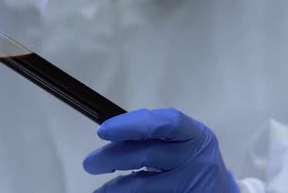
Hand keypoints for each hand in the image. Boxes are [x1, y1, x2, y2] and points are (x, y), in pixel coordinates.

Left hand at [83, 108, 238, 191]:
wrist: (219, 191)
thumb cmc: (188, 158)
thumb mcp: (178, 140)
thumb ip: (150, 133)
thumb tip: (109, 131)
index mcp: (194, 134)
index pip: (166, 123)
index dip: (132, 125)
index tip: (103, 131)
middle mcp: (197, 158)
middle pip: (149, 155)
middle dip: (113, 157)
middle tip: (89, 163)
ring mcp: (194, 184)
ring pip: (146, 186)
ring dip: (116, 187)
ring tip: (100, 191)